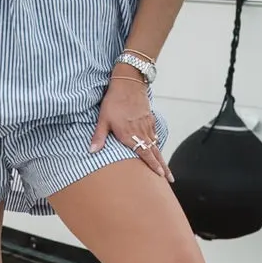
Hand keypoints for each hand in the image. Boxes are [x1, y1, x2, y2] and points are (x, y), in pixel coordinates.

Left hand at [93, 65, 169, 180]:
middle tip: (170, 179)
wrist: (129, 83)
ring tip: (165, 168)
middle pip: (155, 153)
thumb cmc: (114, 101)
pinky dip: (157, 142)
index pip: (145, 154)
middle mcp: (141, 132)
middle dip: (163, 167)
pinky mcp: (149, 118)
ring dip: (161, 157)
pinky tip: (156, 146)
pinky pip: (154, 133)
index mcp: (130, 135)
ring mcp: (147, 125)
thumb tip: (91, 151)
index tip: (160, 176)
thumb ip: (99, 136)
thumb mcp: (103, 119)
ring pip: (156, 144)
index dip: (153, 166)